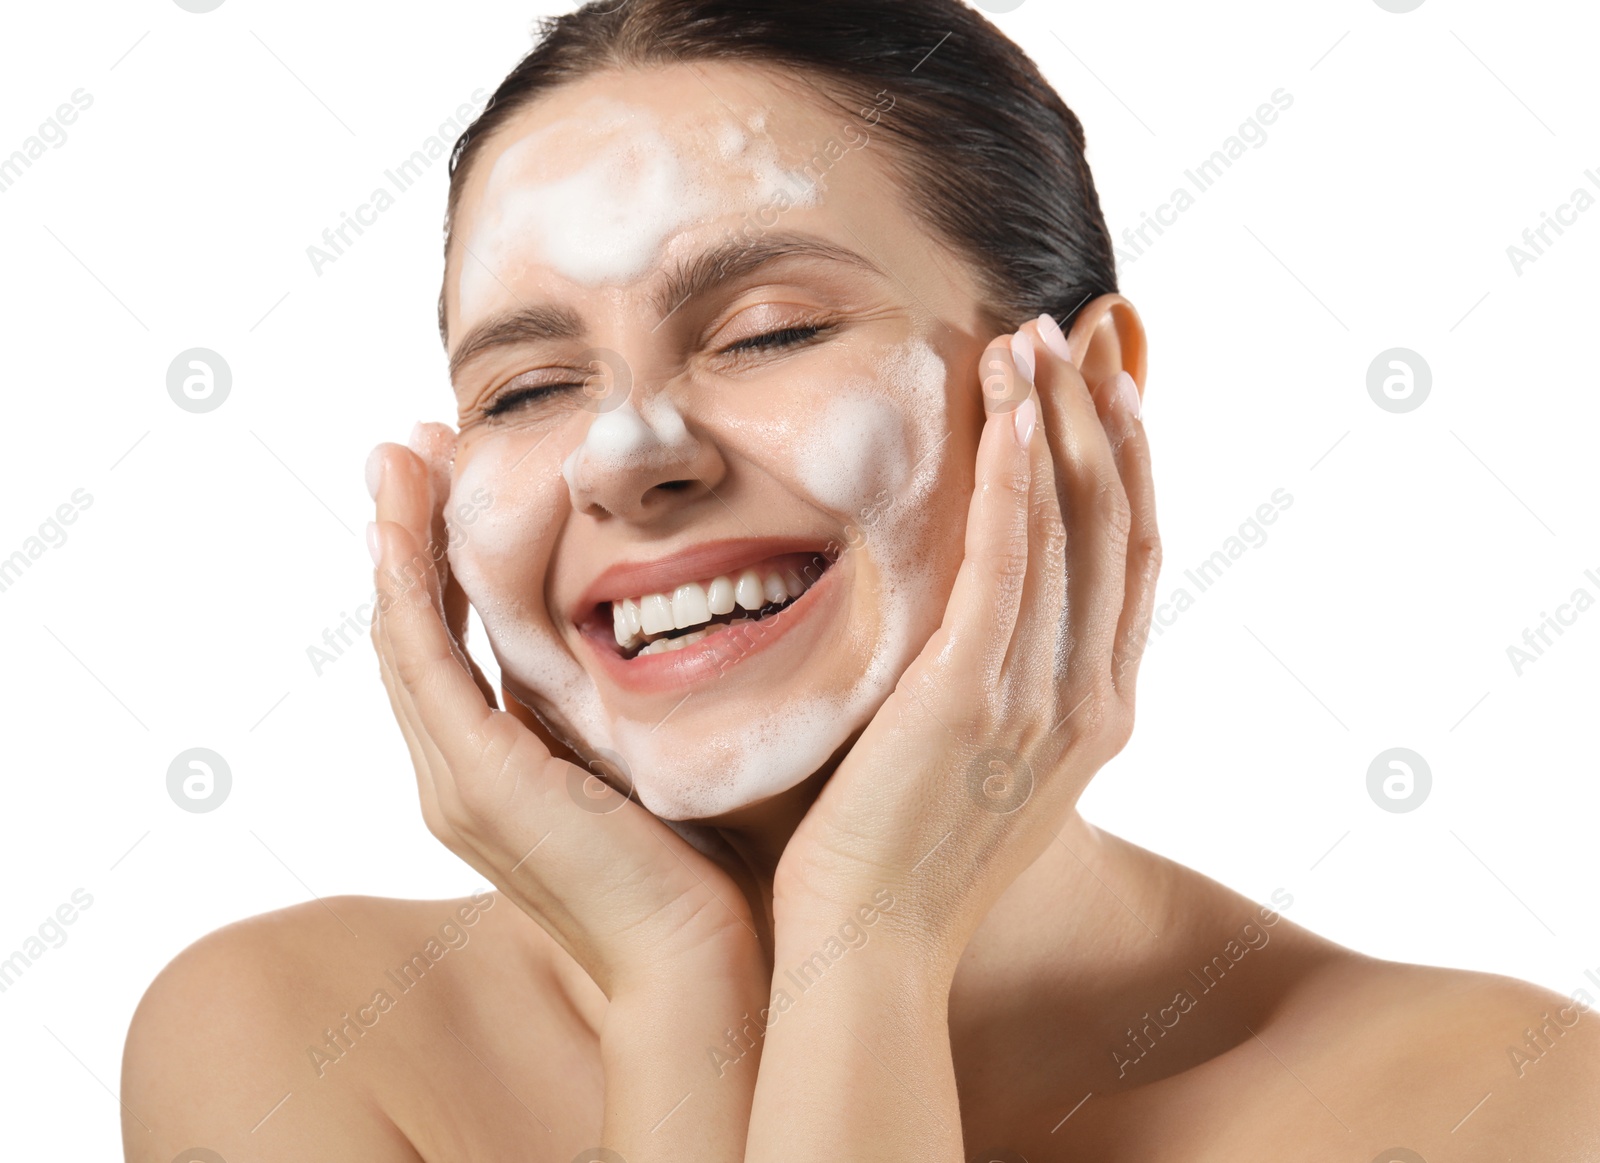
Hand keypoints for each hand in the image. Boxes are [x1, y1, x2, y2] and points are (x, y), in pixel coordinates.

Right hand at [366, 427, 760, 995]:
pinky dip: (405, 593)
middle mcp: (456, 773)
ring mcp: (457, 781)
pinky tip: (401, 528)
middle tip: (406, 447)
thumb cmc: (693, 866)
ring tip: (397, 457)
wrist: (696, 961)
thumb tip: (653, 626)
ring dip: (394, 542)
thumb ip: (618, 702)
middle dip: (404, 533)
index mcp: (493, 769)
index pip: (446, 646)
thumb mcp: (643, 758)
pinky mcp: (480, 783)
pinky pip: (423, 667)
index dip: (437, 561)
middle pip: (409, 631)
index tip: (448, 479)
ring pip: (402, 638)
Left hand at [771, 316, 1159, 972]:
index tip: (1110, 384)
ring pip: (1073, 528)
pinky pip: (1008, 563)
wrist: (870, 949)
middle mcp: (1091, 700)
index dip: (1131, 463)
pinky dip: (1016, 476)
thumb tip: (991, 625)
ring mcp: (1041, 700)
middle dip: (1107, 416)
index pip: (1132, 560)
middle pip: (1120, 525)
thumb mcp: (984, 768)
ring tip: (1035, 337)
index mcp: (1098, 714)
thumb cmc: (904, 859)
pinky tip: (1007, 406)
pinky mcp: (971, 698)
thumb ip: (1005, 689)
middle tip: (1087, 329)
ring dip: (1057, 420)